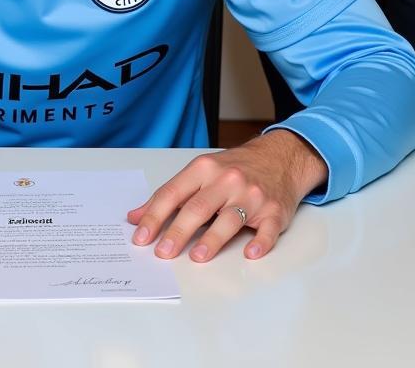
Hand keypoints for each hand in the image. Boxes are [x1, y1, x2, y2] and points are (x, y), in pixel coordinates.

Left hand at [127, 131, 326, 261]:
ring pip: (229, 219)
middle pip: (198, 207)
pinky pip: (267, 229)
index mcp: (204, 168)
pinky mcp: (274, 211)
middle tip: (162, 252)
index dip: (154, 215)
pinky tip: (249, 253)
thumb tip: (135, 217)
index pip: (173, 193)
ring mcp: (251, 195)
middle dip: (178, 231)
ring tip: (196, 257)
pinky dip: (259, 242)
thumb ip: (171, 194)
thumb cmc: (235, 168)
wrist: (279, 158)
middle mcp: (227, 180)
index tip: (141, 236)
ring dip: (212, 239)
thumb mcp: (200, 172)